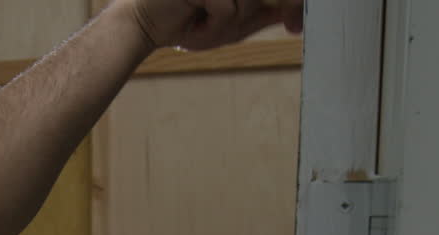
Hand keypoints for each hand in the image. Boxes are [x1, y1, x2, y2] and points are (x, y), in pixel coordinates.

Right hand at [119, 0, 303, 51]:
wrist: (143, 26)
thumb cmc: (185, 21)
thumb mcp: (233, 22)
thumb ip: (262, 13)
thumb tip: (294, 15)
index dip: (291, 5)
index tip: (295, 26)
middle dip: (249, 17)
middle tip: (220, 29)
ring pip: (249, 1)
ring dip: (228, 23)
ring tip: (202, 25)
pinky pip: (227, 7)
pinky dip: (213, 25)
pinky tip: (192, 23)